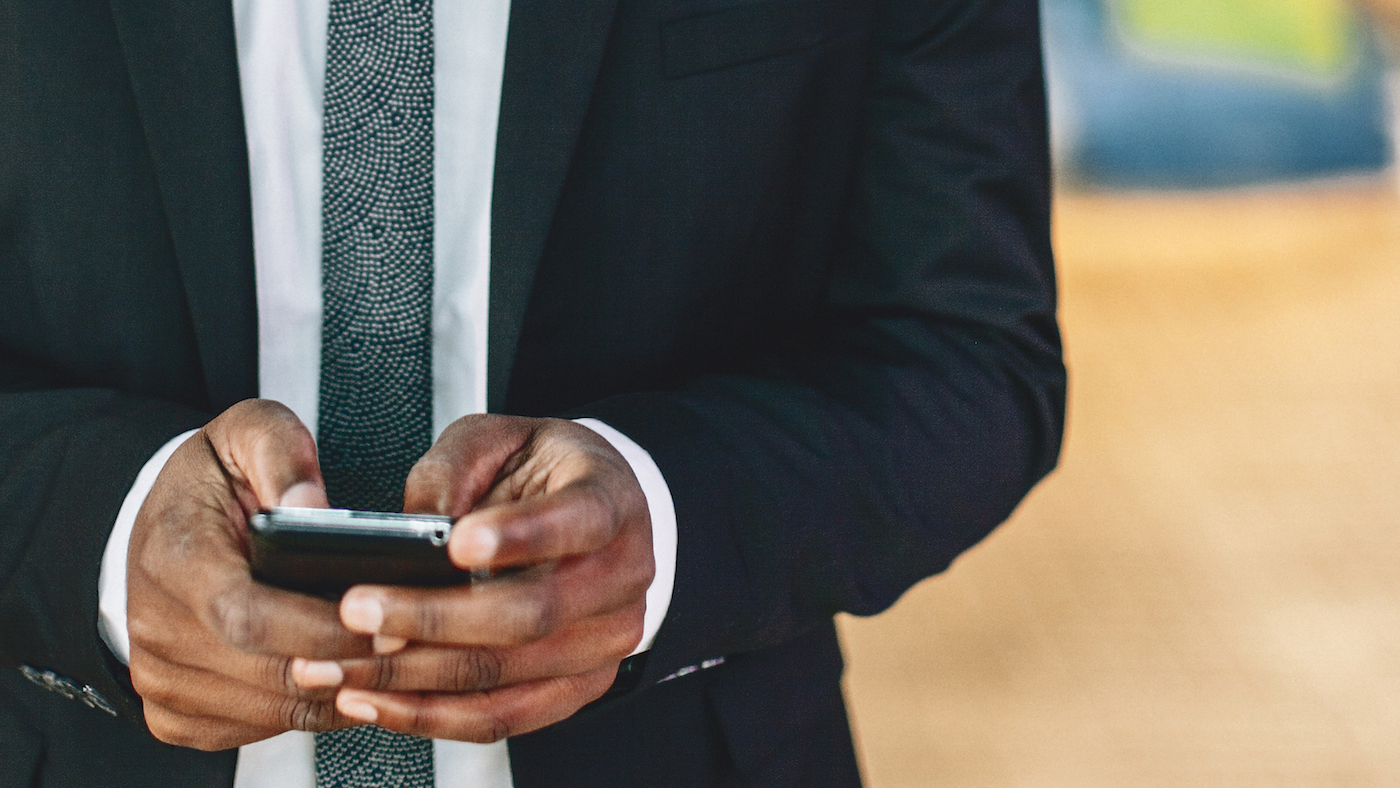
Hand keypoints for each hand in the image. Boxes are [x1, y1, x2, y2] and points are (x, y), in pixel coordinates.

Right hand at [126, 399, 373, 750]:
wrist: (161, 521)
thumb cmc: (214, 478)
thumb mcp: (248, 433)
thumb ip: (284, 456)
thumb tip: (311, 504)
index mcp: (172, 556)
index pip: (248, 615)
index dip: (320, 629)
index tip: (384, 623)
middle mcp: (156, 624)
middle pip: (266, 671)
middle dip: (347, 664)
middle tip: (408, 645)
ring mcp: (162, 675)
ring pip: (270, 708)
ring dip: (338, 692)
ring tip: (389, 658)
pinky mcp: (175, 710)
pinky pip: (257, 727)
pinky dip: (310, 709)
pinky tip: (345, 675)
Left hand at [295, 415, 652, 741]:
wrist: (588, 511)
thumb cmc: (540, 470)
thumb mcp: (497, 438)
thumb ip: (455, 469)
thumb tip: (416, 528)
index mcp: (609, 501)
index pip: (578, 522)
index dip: (520, 536)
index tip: (457, 544)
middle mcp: (622, 575)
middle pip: (531, 613)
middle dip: (434, 619)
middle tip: (358, 610)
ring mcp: (607, 639)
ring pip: (508, 675)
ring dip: (417, 678)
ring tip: (344, 668)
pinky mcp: (579, 685)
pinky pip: (505, 717)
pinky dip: (435, 715)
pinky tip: (379, 701)